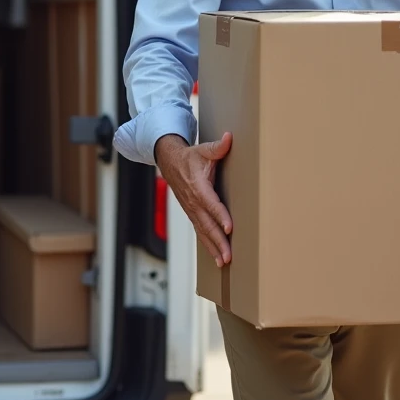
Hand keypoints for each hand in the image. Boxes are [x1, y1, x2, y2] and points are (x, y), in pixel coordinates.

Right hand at [155, 132, 233, 265]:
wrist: (169, 163)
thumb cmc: (189, 157)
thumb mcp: (203, 150)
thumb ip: (218, 147)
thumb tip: (229, 138)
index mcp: (198, 187)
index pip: (211, 204)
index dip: (220, 216)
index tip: (230, 228)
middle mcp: (193, 202)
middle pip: (207, 224)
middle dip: (218, 241)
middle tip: (228, 255)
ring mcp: (191, 210)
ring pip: (203, 232)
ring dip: (213, 247)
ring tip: (223, 261)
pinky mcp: (192, 214)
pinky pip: (200, 231)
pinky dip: (208, 245)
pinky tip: (217, 257)